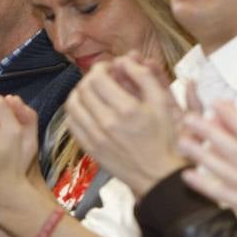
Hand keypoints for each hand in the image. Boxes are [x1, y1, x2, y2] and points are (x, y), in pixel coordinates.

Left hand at [64, 56, 188, 198]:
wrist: (159, 175)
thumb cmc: (165, 139)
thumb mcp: (163, 103)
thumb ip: (144, 77)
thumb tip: (125, 60)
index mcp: (127, 109)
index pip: (97, 77)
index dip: (101, 67)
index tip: (109, 68)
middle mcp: (108, 123)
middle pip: (83, 88)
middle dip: (90, 78)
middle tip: (101, 78)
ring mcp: (96, 138)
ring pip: (72, 105)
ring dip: (79, 92)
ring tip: (91, 92)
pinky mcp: (91, 149)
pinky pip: (72, 124)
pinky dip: (75, 112)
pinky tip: (86, 109)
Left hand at [179, 100, 236, 236]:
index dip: (232, 117)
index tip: (215, 104)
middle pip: (232, 148)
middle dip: (209, 132)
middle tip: (190, 119)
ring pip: (222, 169)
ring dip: (200, 155)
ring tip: (183, 141)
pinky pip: (222, 194)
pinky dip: (204, 185)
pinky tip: (189, 175)